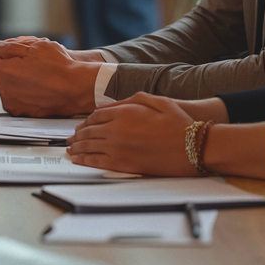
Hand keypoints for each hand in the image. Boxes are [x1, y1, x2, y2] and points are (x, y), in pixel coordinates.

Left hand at [0, 35, 101, 115]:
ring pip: (11, 86)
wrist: (75, 89)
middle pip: (5, 72)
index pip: (0, 56)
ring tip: (40, 78)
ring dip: (20, 82)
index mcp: (3, 69)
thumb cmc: (58, 66)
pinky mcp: (20, 112)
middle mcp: (3, 87)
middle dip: (16, 68)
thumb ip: (9, 46)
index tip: (30, 57)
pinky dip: (26, 95)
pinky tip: (40, 89)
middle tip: (37, 67)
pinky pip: (19, 99)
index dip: (16, 54)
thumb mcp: (35, 46)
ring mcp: (11, 102)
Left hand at [66, 92, 199, 174]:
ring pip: (88, 146)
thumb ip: (130, 100)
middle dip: (78, 134)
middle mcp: (117, 129)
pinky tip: (78, 159)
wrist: (193, 147)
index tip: (83, 124)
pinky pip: (96, 161)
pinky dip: (84, 160)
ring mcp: (118, 147)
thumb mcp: (157, 101)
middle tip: (72, 137)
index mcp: (125, 112)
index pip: (96, 115)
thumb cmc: (179, 124)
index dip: (86, 120)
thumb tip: (111, 105)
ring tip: (70, 148)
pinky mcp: (124, 164)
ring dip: (76, 147)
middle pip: (88, 131)